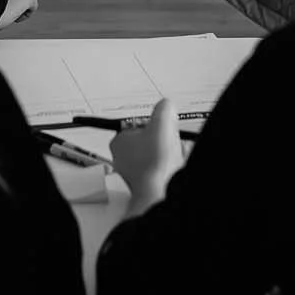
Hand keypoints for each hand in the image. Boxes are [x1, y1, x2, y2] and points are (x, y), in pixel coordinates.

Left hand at [110, 99, 184, 213]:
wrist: (158, 189)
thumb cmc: (153, 162)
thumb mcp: (161, 123)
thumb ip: (164, 108)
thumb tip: (167, 106)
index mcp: (119, 141)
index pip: (138, 125)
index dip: (155, 125)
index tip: (163, 128)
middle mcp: (122, 158)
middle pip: (149, 141)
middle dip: (164, 140)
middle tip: (170, 142)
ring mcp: (133, 173)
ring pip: (156, 156)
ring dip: (170, 153)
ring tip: (174, 155)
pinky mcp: (145, 184)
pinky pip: (160, 169)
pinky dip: (170, 166)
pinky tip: (174, 166)